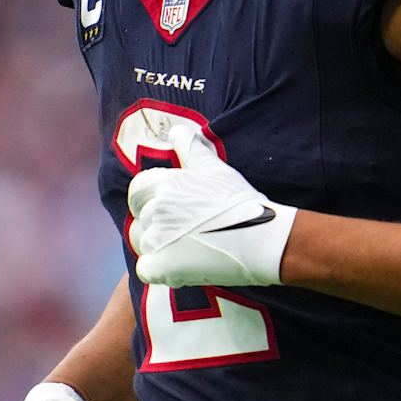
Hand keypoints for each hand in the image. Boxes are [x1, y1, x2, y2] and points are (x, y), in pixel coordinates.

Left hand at [127, 120, 296, 287]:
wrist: (263, 238)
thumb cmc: (241, 202)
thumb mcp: (216, 169)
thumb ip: (190, 148)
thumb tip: (175, 130)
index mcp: (166, 183)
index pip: (137, 190)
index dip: (149, 200)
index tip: (167, 209)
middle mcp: (157, 209)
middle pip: (140, 219)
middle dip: (157, 226)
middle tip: (185, 232)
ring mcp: (158, 239)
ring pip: (142, 244)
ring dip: (158, 247)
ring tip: (187, 249)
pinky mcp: (162, 266)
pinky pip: (145, 269)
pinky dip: (159, 270)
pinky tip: (181, 266)